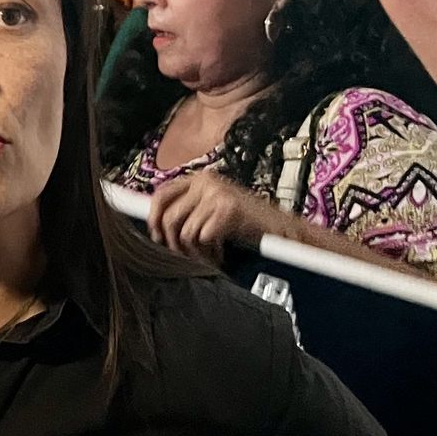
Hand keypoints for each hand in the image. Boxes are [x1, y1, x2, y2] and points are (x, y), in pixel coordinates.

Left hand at [148, 171, 293, 261]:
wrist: (283, 231)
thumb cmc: (247, 224)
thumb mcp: (213, 209)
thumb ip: (189, 210)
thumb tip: (156, 224)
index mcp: (200, 179)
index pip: (162, 194)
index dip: (153, 218)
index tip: (156, 237)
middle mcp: (206, 182)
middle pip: (168, 216)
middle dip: (173, 242)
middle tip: (185, 255)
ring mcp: (217, 194)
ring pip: (184, 231)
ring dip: (194, 252)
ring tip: (209, 256)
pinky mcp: (227, 208)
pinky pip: (201, 237)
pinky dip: (209, 252)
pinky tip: (220, 254)